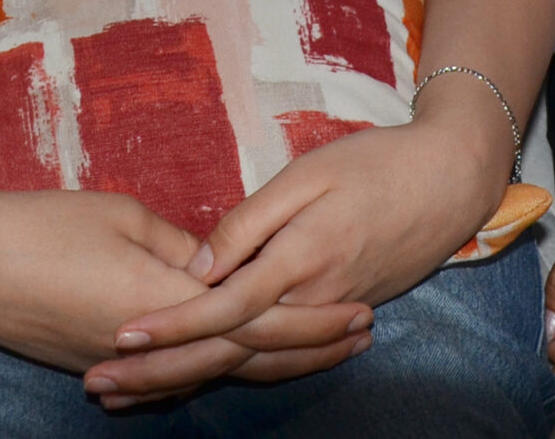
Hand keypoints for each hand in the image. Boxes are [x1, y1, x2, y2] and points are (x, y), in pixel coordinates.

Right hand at [0, 167, 371, 382]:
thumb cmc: (44, 224)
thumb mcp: (124, 217)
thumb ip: (185, 247)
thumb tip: (227, 263)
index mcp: (167, 304)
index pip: (259, 320)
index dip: (313, 318)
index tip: (359, 308)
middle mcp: (153, 348)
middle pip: (247, 357)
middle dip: (308, 347)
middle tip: (361, 334)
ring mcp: (125, 366)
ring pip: (212, 373)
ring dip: (270, 362)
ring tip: (319, 351)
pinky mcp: (100, 366)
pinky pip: (174, 376)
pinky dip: (216, 369)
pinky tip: (244, 361)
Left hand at [87, 109, 510, 406]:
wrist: (452, 182)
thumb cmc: (377, 163)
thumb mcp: (309, 174)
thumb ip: (250, 222)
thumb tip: (200, 267)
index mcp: (299, 260)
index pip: (222, 307)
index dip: (169, 325)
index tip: (119, 336)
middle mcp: (312, 302)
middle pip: (228, 351)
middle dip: (162, 372)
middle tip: (102, 384)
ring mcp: (327, 315)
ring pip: (252, 363)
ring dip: (190, 379)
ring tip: (132, 391)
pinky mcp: (338, 314)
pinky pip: (279, 356)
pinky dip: (236, 371)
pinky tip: (199, 376)